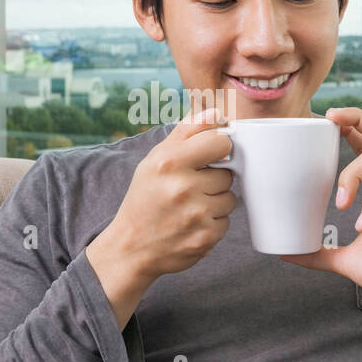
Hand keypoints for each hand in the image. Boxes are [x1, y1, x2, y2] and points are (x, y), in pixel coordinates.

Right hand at [91, 107, 237, 286]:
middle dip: (212, 180)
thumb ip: (186, 132)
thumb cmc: (144, 199)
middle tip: (189, 189)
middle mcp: (182, 187)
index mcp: (169, 162)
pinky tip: (192, 224)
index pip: (220, 142)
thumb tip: (216, 113)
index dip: (218, 149)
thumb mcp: (154, 160)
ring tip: (190, 208)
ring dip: (215, 202)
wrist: (131, 248)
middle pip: (227, 173)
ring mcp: (196, 215)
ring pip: (230, 198)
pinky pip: (226, 221)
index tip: (208, 157)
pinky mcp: (205, 237)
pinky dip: (213, 223)